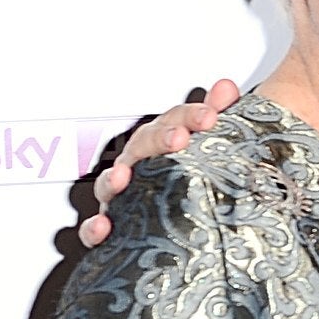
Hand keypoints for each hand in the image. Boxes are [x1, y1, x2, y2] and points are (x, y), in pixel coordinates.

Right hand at [77, 80, 242, 248]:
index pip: (174, 122)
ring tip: (124, 177)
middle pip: (142, 145)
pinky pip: (93, 230)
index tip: (209, 116)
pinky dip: (93, 228)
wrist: (184, 226)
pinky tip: (103, 226)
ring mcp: (122, 194)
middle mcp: (139, 164)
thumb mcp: (209, 147)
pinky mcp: (112, 228)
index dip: (189, 116)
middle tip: (180, 138)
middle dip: (159, 139)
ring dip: (114, 178)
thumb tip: (226, 88)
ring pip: (111, 183)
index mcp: (163, 142)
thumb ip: (216, 116)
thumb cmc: (191, 177)